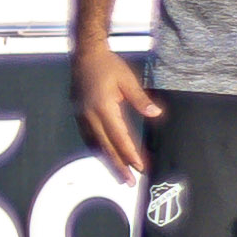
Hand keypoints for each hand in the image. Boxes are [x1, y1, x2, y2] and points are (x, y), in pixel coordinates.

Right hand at [71, 40, 162, 176]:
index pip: (119, 136)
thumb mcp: (128, 80)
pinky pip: (89, 136)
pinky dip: (98, 148)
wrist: (85, 56)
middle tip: (128, 181)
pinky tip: (105, 154)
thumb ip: (141, 99)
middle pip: (105, 146)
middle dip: (118, 165)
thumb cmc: (109, 66)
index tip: (139, 167)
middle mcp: (90, 116)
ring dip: (107, 159)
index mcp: (103, 108)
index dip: (129, 153)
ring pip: (95, 144)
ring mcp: (82, 116)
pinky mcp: (79, 114)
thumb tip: (156, 114)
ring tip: (119, 173)